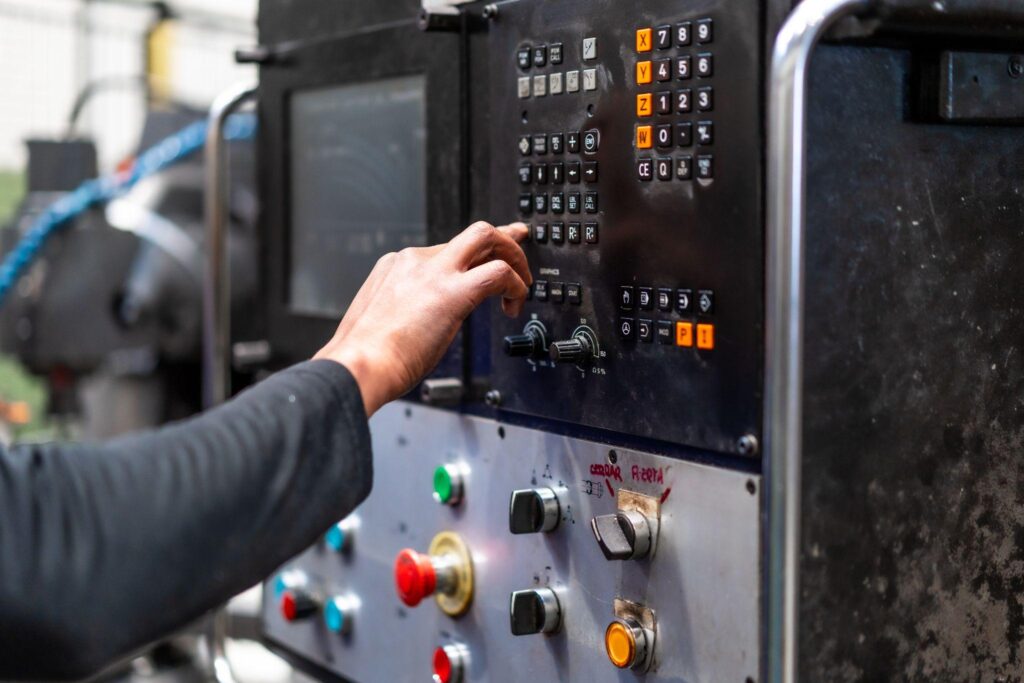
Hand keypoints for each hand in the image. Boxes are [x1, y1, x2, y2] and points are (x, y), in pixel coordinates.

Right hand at [315, 222, 530, 416]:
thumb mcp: (379, 322)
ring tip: (522, 284)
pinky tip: (514, 304)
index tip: (484, 263)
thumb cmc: (364, 359)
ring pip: (486, 238)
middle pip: (470, 234)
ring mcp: (433, 273)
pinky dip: (515, 285)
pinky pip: (498, 273)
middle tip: (518, 257)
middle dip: (502, 241)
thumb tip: (417, 326)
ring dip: (513, 257)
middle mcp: (414, 261)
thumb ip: (401, 313)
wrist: (357, 367)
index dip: (472, 259)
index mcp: (396, 267)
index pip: (446, 250)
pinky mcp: (452, 292)